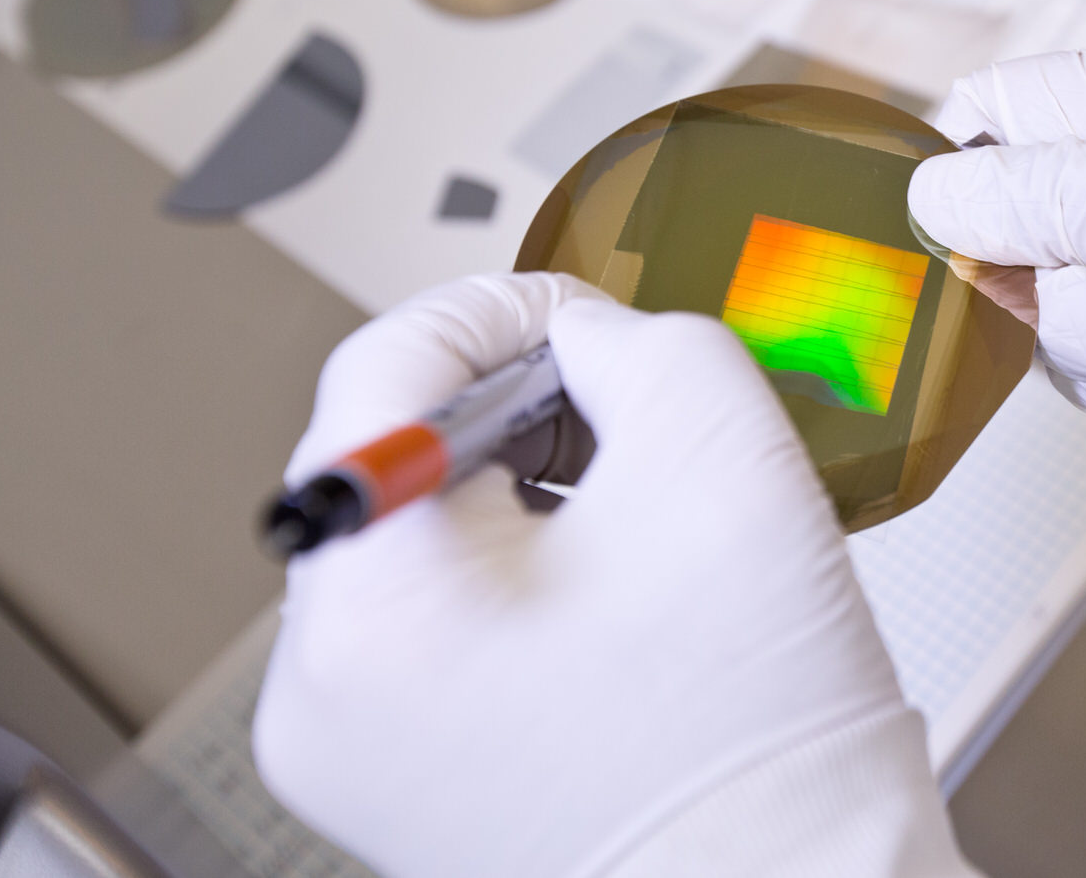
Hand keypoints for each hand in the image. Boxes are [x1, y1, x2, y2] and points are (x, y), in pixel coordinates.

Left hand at [253, 274, 908, 877]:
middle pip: (396, 461)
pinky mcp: (405, 776)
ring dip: (525, 488)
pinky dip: (520, 573)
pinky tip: (614, 587)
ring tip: (636, 515)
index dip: (495, 310)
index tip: (576, 314)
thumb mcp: (720, 449)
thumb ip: (637, 339)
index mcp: (371, 611)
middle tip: (627, 414)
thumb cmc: (758, 733)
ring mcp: (356, 746)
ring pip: (423, 538)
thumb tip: (580, 336)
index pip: (381, 374)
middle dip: (522, 410)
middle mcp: (326, 690)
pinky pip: (439, 621)